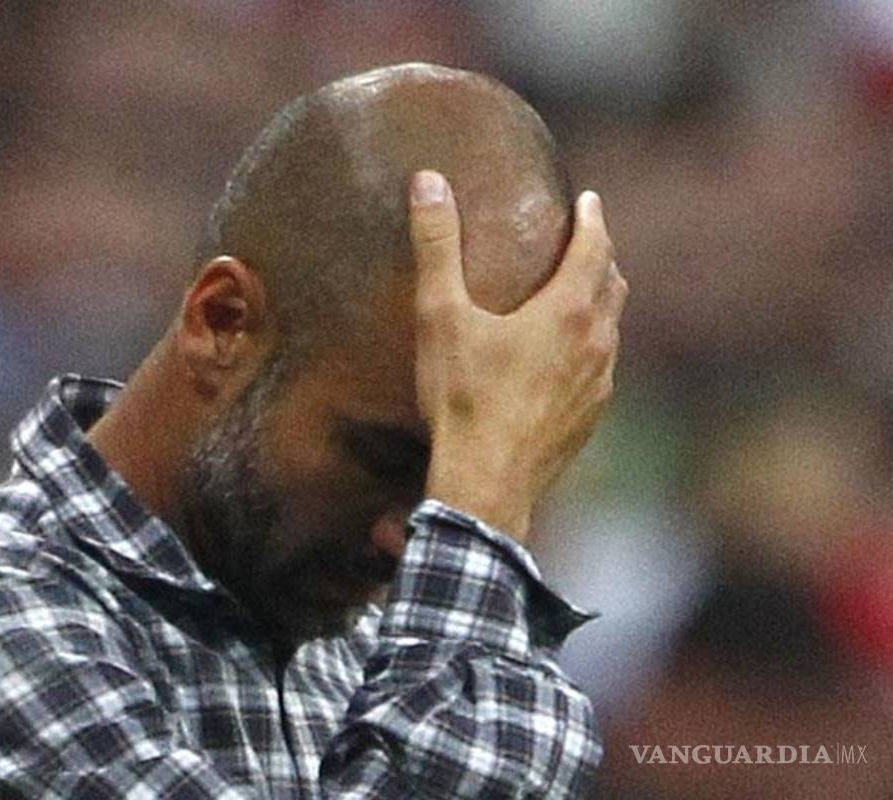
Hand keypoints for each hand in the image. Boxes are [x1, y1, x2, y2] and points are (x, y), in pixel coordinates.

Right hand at [408, 170, 626, 541]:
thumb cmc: (463, 398)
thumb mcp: (441, 316)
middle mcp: (595, 344)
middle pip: (613, 284)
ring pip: (612, 328)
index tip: (589, 201)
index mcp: (566, 311)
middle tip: (588, 240)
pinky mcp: (590, 419)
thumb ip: (437, 246)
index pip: (594, 248)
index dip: (592, 220)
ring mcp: (598, 385)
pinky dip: (594, 345)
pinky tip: (570, 358)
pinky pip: (603, 368)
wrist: (486, 482)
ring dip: (602, 302)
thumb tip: (428, 182)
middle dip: (602, 256)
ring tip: (582, 293)